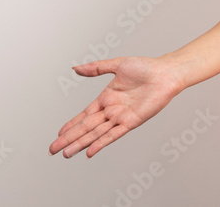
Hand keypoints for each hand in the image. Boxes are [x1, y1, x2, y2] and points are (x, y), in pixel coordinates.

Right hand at [49, 56, 181, 158]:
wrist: (166, 73)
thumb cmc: (146, 67)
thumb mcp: (118, 65)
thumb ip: (96, 68)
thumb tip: (76, 68)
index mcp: (106, 98)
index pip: (84, 115)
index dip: (71, 124)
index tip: (59, 133)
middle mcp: (112, 110)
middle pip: (86, 127)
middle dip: (69, 138)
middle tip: (53, 149)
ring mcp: (121, 117)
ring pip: (96, 133)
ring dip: (80, 144)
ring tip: (65, 154)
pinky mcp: (132, 121)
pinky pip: (114, 134)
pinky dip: (101, 143)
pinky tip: (90, 151)